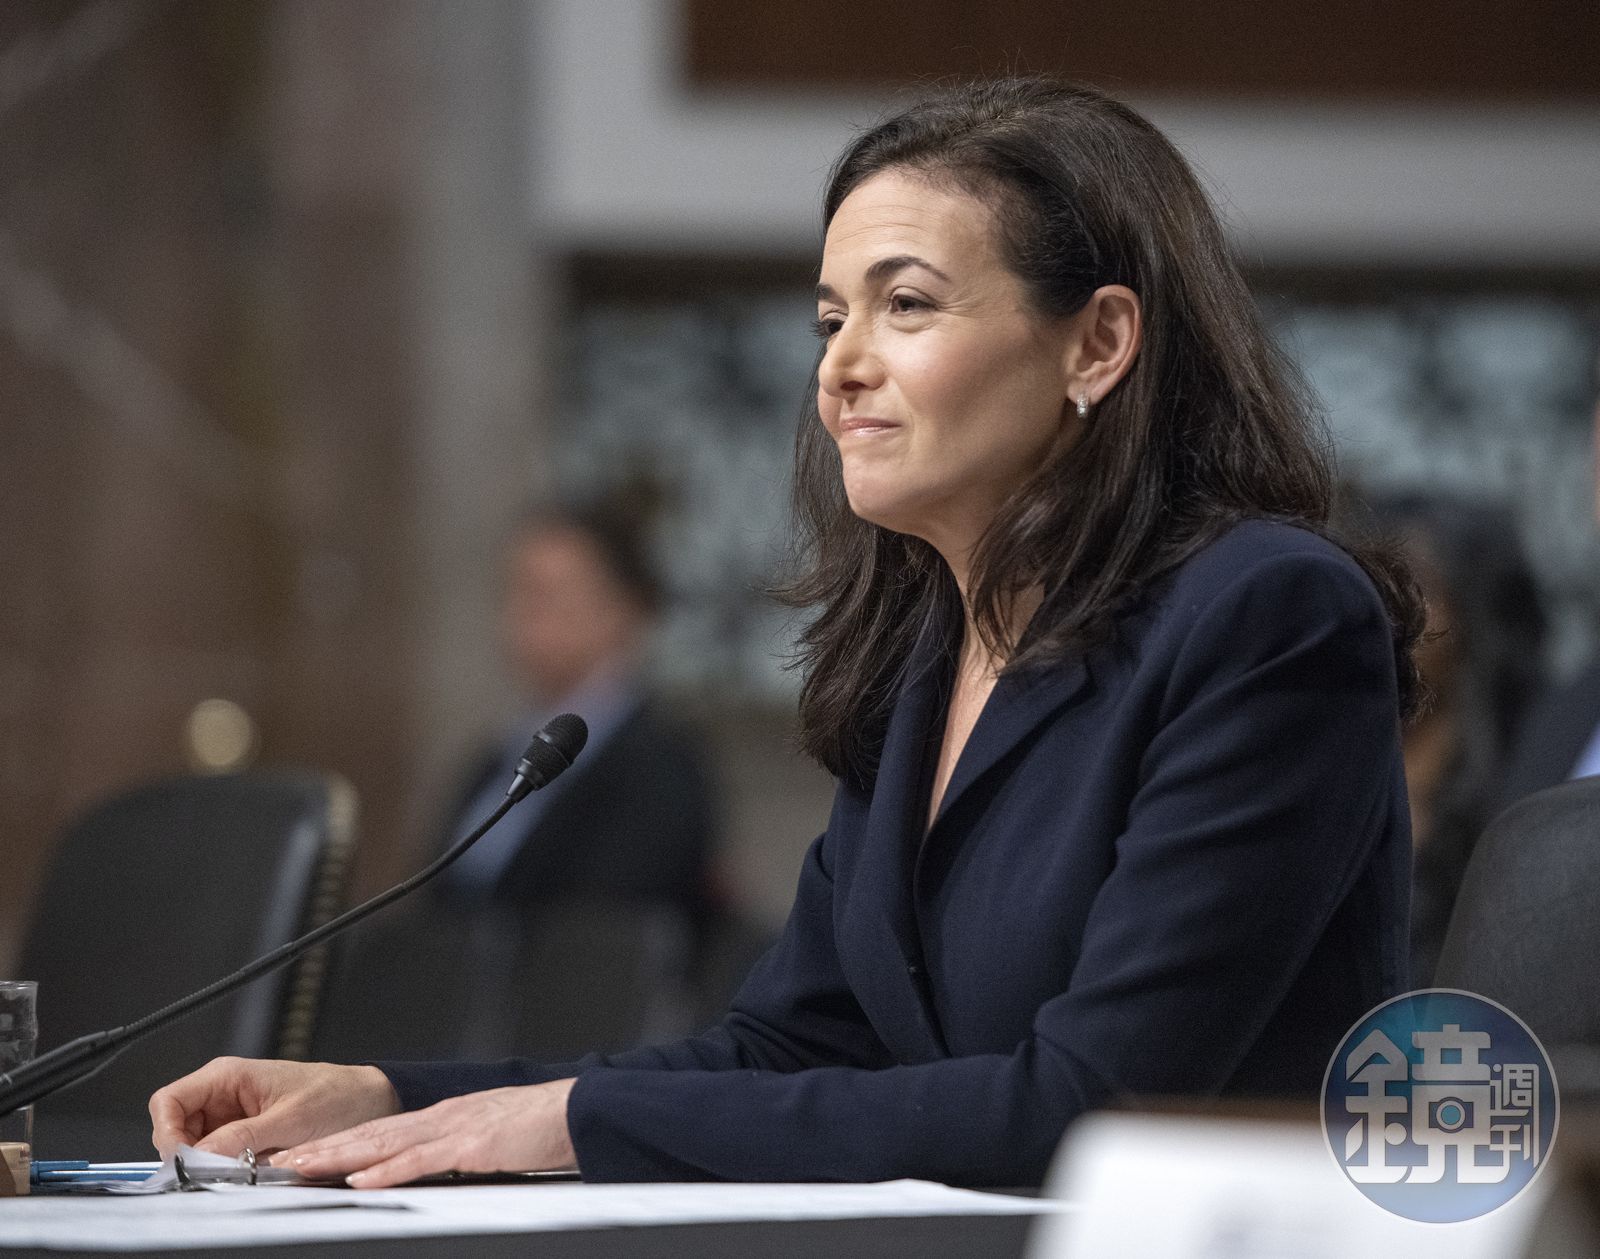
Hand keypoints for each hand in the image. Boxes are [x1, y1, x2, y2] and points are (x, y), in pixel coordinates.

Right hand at [148, 1057, 398, 1159]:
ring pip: (195, 1147)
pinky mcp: (245, 1136)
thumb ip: (243, 1136)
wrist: (369, 1102)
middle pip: (175, 1128)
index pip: (168, 1101)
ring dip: (209, 1163)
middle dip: (188, 1153)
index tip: (182, 1160)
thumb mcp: (291, 1119)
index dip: (166, 1132)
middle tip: (211, 1172)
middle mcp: (225, 1094)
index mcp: (228, 1075)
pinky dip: (226, 1168)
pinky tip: (247, 1170)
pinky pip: (219, 1156)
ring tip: (237, 1170)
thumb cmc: (337, 1096)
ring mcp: (233, 1116)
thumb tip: (201, 1154)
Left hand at [277, 1078, 577, 1187]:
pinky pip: (422, 1160)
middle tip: (281, 1158)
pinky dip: (388, 1169)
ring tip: (301, 1167)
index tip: (305, 1152)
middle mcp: (445, 1117)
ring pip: (386, 1142)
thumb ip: (459, 1150)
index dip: (341, 1141)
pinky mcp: (474, 1146)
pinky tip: (361, 1178)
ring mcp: (457, 1129)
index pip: (383, 1129)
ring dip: (340, 1156)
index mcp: (448, 1117)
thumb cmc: (546, 1128)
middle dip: (325, 1146)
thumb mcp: (493, 1136)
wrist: (584, 1109)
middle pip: (373, 1132)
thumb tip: (432, 1168)